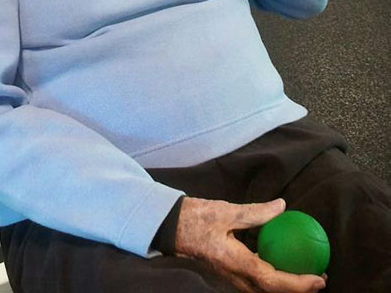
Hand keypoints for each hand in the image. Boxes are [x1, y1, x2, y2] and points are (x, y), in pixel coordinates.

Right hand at [174, 197, 326, 292]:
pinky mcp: (228, 271)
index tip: (318, 279)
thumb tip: (282, 207)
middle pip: (272, 292)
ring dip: (286, 284)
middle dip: (298, 289)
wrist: (170, 227)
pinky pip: (256, 279)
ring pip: (264, 288)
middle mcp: (235, 277)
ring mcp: (231, 277)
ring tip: (305, 272)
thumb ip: (256, 212)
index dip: (298, 284)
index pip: (273, 282)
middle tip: (320, 277)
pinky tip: (279, 260)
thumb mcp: (226, 211)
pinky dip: (273, 275)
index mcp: (236, 263)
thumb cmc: (196, 218)